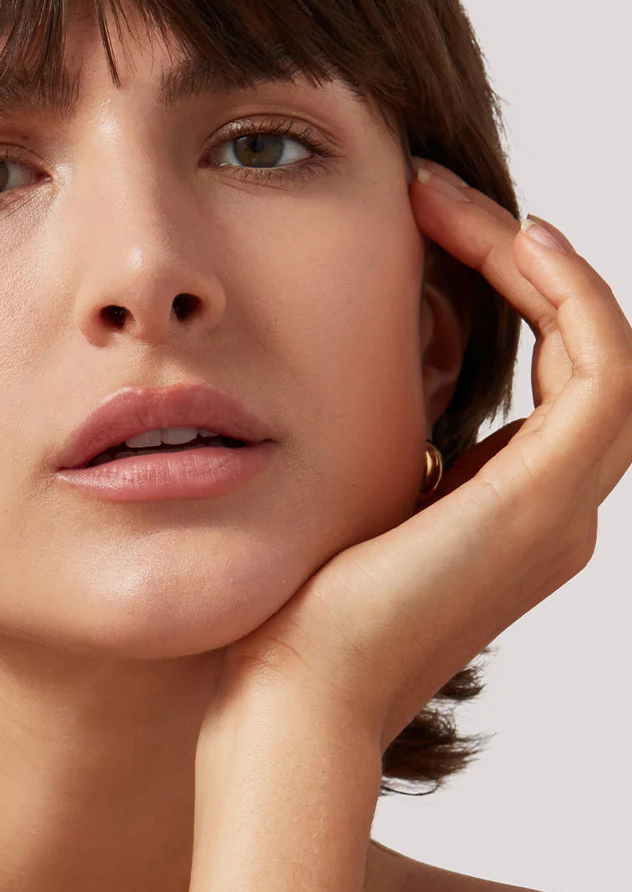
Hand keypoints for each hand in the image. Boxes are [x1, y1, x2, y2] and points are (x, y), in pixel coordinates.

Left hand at [200, 157, 631, 755]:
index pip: (543, 379)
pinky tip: (507, 239)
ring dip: (536, 261)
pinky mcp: (542, 500)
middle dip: (515, 261)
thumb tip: (361, 381)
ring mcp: (560, 510)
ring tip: (449, 202)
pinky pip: (602, 365)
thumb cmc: (295, 619)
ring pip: (600, 348)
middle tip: (432, 194)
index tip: (421, 226)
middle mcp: (554, 515)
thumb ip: (385, 450)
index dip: (501, 292)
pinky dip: (568, 293)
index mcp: (509, 517)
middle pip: (578, 354)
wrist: (291, 697)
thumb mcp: (346, 509)